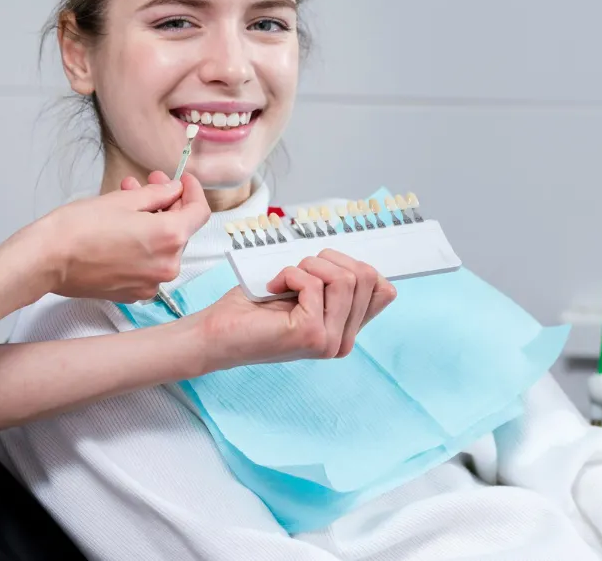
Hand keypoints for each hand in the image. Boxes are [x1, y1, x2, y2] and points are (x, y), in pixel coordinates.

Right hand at [27, 172, 209, 301]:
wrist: (46, 260)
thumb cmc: (78, 230)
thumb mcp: (123, 201)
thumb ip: (157, 194)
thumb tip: (172, 190)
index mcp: (170, 238)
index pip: (200, 212)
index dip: (193, 192)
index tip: (183, 181)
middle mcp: (167, 265)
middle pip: (180, 230)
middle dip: (166, 204)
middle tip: (147, 183)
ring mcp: (150, 283)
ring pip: (163, 246)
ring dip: (151, 222)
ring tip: (127, 200)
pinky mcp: (133, 292)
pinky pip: (148, 264)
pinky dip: (142, 245)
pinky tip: (123, 228)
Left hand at [193, 250, 397, 370]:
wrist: (216, 332)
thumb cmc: (254, 308)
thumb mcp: (306, 289)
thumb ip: (336, 283)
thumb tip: (361, 261)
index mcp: (346, 331)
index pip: (385, 290)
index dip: (358, 266)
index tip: (328, 263)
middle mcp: (343, 341)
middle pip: (366, 276)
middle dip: (329, 260)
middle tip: (299, 271)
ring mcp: (329, 341)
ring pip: (344, 278)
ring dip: (309, 266)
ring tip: (285, 279)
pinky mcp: (310, 333)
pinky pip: (314, 283)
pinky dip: (290, 274)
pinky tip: (273, 288)